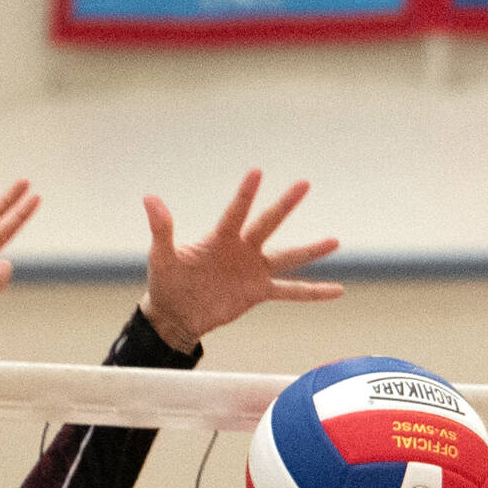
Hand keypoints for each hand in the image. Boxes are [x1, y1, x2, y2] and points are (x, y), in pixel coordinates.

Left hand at [140, 171, 342, 352]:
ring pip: (287, 257)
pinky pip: (290, 292)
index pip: (236, 212)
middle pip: (268, 224)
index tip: (257, 172)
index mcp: (220, 238)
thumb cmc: (166, 283)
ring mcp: (253, 270)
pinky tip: (336, 290)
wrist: (175, 315)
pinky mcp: (258, 292)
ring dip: (310, 251)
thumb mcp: (161, 258)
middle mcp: (242, 249)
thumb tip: (150, 199)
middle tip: (304, 183)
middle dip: (285, 205)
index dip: (245, 194)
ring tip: (335, 241)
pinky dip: (312, 292)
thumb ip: (162, 229)